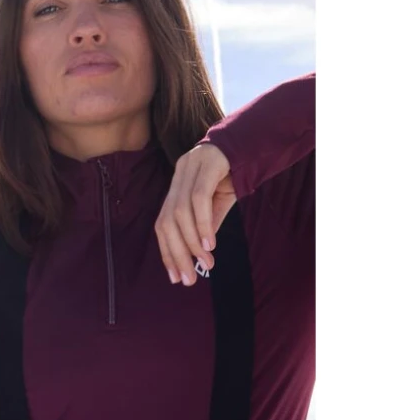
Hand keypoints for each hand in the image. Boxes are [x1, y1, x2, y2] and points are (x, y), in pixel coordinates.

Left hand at [155, 141, 235, 285]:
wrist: (256, 141)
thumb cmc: (236, 173)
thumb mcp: (220, 203)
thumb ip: (208, 224)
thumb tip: (199, 252)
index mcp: (178, 185)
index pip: (162, 223)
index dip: (167, 251)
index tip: (175, 276)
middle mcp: (179, 174)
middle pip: (167, 220)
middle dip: (176, 253)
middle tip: (187, 279)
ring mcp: (191, 166)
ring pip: (180, 212)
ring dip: (190, 242)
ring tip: (205, 262)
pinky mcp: (208, 163)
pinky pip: (199, 198)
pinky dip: (201, 223)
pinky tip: (209, 243)